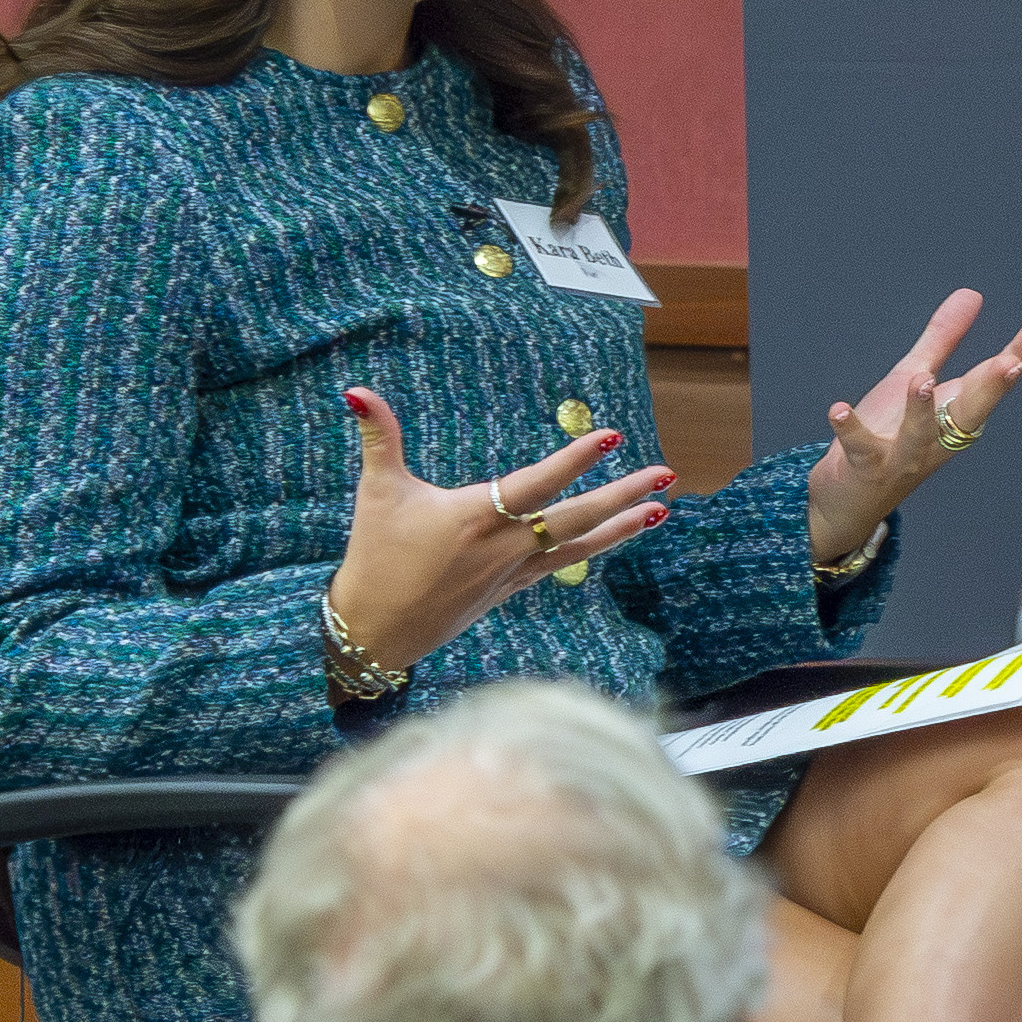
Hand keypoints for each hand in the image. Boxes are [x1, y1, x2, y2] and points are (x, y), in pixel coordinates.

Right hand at [330, 388, 673, 672]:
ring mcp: (514, 569)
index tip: (611, 437)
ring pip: (580, 545)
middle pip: (576, 517)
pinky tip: (620, 533)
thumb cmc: (375, 557)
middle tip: (664, 474)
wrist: (377, 630)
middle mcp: (504, 545)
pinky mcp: (514, 587)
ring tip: (662, 507)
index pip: (537, 484)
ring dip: (623, 525)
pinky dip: (597, 546)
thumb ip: (378, 439)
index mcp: (476, 517)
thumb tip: (357, 392)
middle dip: (622, 494)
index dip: (575, 460)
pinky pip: (566, 564)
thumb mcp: (376, 492)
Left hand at [805, 291, 1021, 562]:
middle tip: (1009, 363)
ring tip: (921, 380)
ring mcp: (905, 456)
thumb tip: (973, 294)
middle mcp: (939, 438)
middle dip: (990, 388)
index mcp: (956, 413)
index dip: (1020, 352)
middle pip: (971, 412)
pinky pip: (862, 447)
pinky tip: (839, 408)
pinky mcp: (868, 466)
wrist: (852, 498)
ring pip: (919, 435)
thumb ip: (944, 339)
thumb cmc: (890, 434)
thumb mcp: (915, 378)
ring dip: (921, 410)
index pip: (993, 380)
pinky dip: (851, 429)